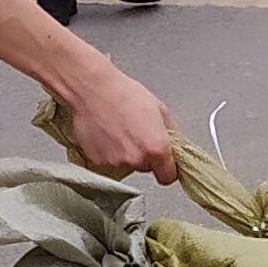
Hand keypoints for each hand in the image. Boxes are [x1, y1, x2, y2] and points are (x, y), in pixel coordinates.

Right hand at [60, 53, 180, 181]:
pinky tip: (107, 133)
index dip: (167, 169)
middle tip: (136, 133)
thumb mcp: (158, 107)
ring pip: (126, 165)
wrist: (93, 90)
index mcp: (156, 148)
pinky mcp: (98, 161)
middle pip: (146, 168)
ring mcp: (115, 163)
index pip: (168, 176)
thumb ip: (171, 131)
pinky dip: (109, 152)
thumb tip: (174, 144)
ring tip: (119, 130)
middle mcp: (136, 159)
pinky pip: (109, 162)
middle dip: (144, 155)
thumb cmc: (123, 94)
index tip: (164, 164)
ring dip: (125, 153)